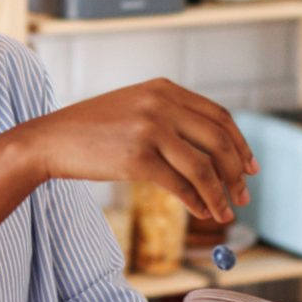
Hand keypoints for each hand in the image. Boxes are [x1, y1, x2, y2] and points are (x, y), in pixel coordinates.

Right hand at [10, 78, 254, 221]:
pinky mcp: (136, 158)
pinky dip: (197, 201)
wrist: (51, 140)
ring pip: (203, 166)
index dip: (240, 144)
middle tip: (245, 194)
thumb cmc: (94, 130)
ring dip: (220, 194)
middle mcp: (161, 104)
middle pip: (218, 140)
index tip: (250, 167)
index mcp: (164, 89)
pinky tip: (202, 211)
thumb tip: (215, 153)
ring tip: (226, 212)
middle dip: (237, 171)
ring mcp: (149, 129)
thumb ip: (172, 118)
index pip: (219, 116)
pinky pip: (180, 184)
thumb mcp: (136, 109)